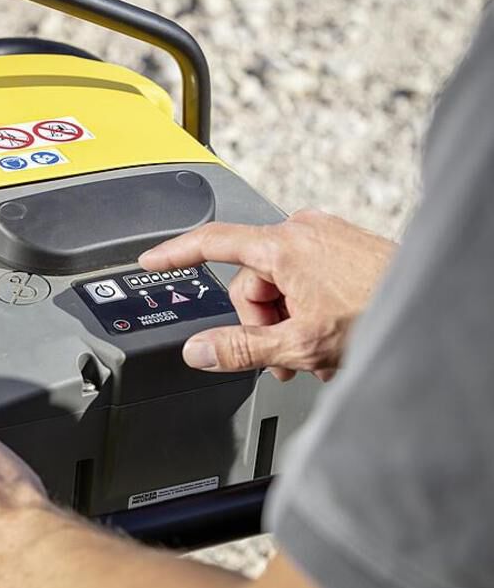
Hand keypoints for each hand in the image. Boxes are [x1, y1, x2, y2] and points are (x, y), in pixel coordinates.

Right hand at [139, 209, 395, 380]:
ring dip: (286, 321)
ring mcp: (325, 234)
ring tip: (315, 353)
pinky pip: (305, 275)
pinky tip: (328, 335)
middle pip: (251, 281)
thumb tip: (198, 351)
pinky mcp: (343, 244)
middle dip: (262, 322)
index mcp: (284, 246)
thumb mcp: (299, 343)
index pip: (212, 242)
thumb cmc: (379, 316)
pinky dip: (307, 307)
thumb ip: (240, 348)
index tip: (152, 260)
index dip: (175, 254)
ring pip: (279, 283)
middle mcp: (303, 230)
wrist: (436, 308)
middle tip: (284, 356)